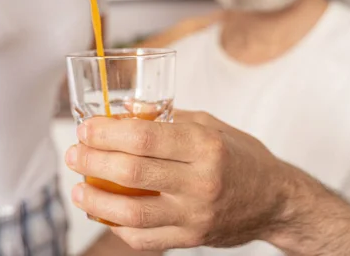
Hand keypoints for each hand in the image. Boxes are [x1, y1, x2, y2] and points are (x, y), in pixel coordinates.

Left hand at [65, 110, 289, 250]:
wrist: (276, 200)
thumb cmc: (241, 156)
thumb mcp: (209, 124)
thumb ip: (166, 117)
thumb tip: (124, 110)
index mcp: (205, 146)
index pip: (144, 138)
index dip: (106, 133)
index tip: (86, 128)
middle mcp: (201, 181)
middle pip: (132, 172)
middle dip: (93, 161)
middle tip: (74, 153)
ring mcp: (196, 215)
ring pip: (133, 212)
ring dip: (97, 200)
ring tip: (77, 189)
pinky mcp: (193, 239)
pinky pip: (146, 239)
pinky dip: (119, 226)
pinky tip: (105, 213)